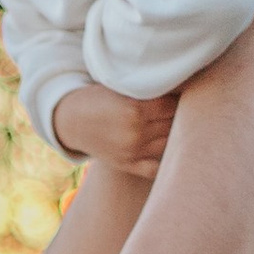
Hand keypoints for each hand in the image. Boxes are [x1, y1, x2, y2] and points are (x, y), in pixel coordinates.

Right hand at [50, 82, 175, 173]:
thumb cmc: (98, 98)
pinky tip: (167, 147)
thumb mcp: (120, 86)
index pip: (173, 104)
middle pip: (174, 124)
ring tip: (172, 122)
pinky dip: (165, 159)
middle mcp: (135, 133)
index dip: (180, 98)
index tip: (182, 93)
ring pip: (169, 143)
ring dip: (174, 133)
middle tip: (181, 107)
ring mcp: (132, 152)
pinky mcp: (128, 165)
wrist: (71, 121)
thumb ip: (147, 88)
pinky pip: (157, 168)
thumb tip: (183, 85)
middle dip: (180, 114)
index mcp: (134, 109)